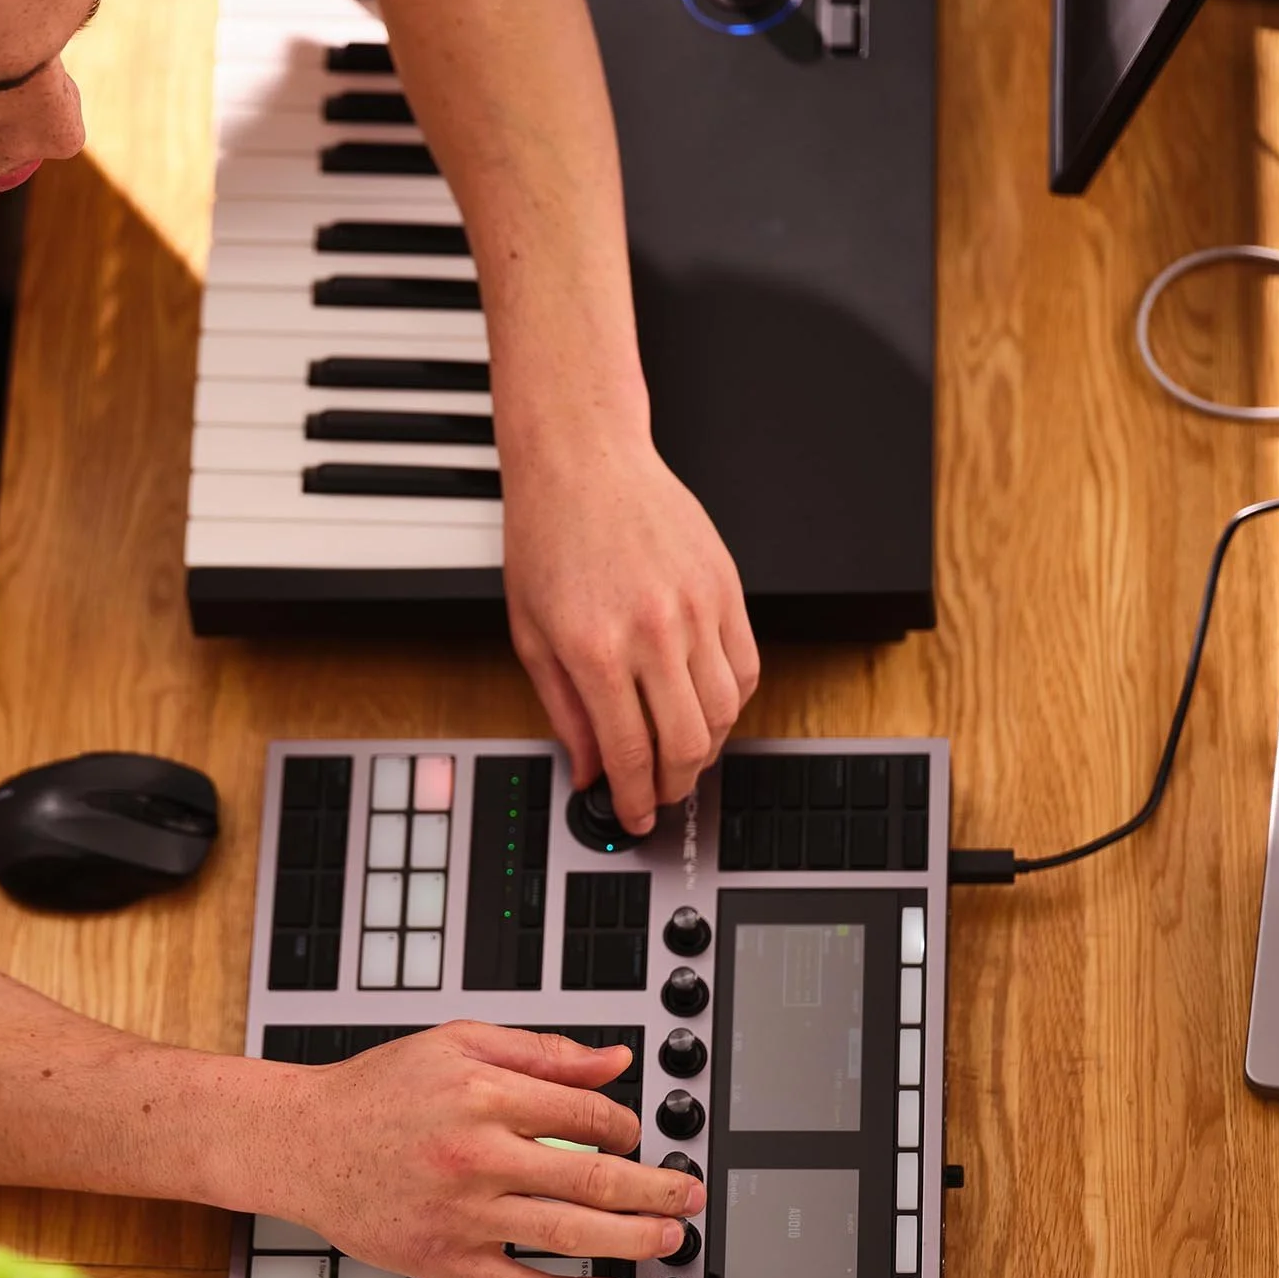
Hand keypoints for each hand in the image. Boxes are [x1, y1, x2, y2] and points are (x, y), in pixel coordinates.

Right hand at [264, 1023, 705, 1277]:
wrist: (303, 1142)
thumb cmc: (377, 1091)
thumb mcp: (457, 1043)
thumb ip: (541, 1052)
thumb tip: (613, 1061)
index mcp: (484, 1094)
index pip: (586, 1116)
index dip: (627, 1126)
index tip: (636, 1134)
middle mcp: (478, 1157)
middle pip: (593, 1180)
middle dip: (656, 1189)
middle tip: (690, 1194)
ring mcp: (464, 1215)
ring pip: (570, 1236)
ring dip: (633, 1241)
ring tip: (671, 1238)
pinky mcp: (447, 1261)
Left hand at [503, 442, 760, 833]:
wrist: (585, 460)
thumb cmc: (549, 536)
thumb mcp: (531, 633)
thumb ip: (563, 710)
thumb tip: (590, 769)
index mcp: (596, 648)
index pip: (630, 752)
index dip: (633, 799)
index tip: (632, 817)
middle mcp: (653, 631)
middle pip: (687, 743)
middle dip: (673, 785)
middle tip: (659, 795)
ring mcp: (698, 608)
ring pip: (726, 712)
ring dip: (707, 749)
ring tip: (682, 756)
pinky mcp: (727, 587)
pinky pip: (748, 667)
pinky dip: (733, 701)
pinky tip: (707, 707)